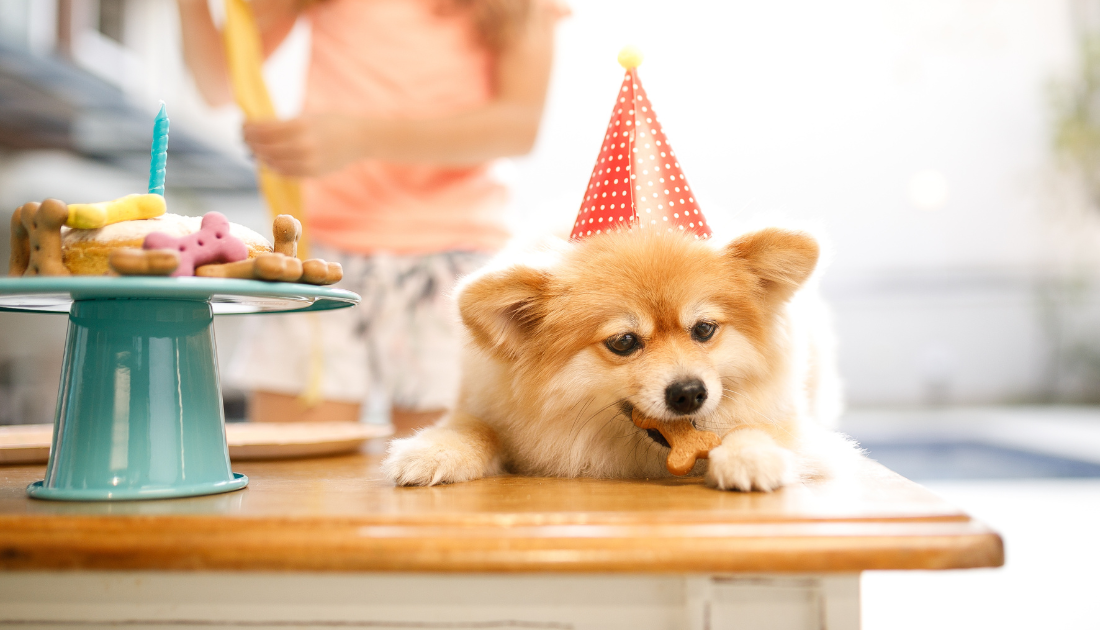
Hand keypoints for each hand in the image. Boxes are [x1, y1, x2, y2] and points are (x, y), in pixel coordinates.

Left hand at [242, 114, 365, 176]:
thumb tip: (257, 131)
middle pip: (264, 148)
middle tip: (245, 138)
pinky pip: (285, 173)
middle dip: (250, 143)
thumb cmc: (332, 122)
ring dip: (260, 156)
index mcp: (299, 126)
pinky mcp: (312, 173)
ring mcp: (307, 162)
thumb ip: (283, 125)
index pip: (262, 130)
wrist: (360, 138)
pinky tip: (270, 160)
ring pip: (272, 163)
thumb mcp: (306, 117)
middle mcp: (302, 146)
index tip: (242, 126)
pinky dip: (274, 167)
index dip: (248, 129)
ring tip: (255, 150)